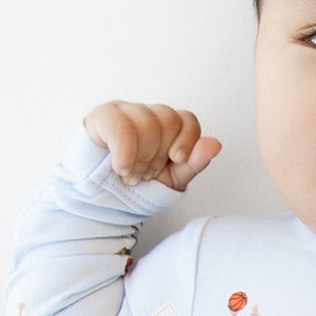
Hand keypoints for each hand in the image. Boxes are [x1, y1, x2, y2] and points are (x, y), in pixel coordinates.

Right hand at [83, 100, 221, 190]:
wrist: (100, 203)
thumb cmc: (135, 188)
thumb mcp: (170, 180)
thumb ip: (194, 163)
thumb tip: (215, 144)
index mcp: (166, 127)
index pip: (187, 119)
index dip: (186, 140)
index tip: (176, 160)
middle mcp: (146, 114)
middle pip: (168, 120)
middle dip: (157, 156)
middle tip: (144, 174)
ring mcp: (124, 112)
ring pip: (146, 122)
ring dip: (140, 158)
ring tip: (130, 174)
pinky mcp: (102, 117)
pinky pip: (121, 126)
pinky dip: (125, 153)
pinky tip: (121, 168)